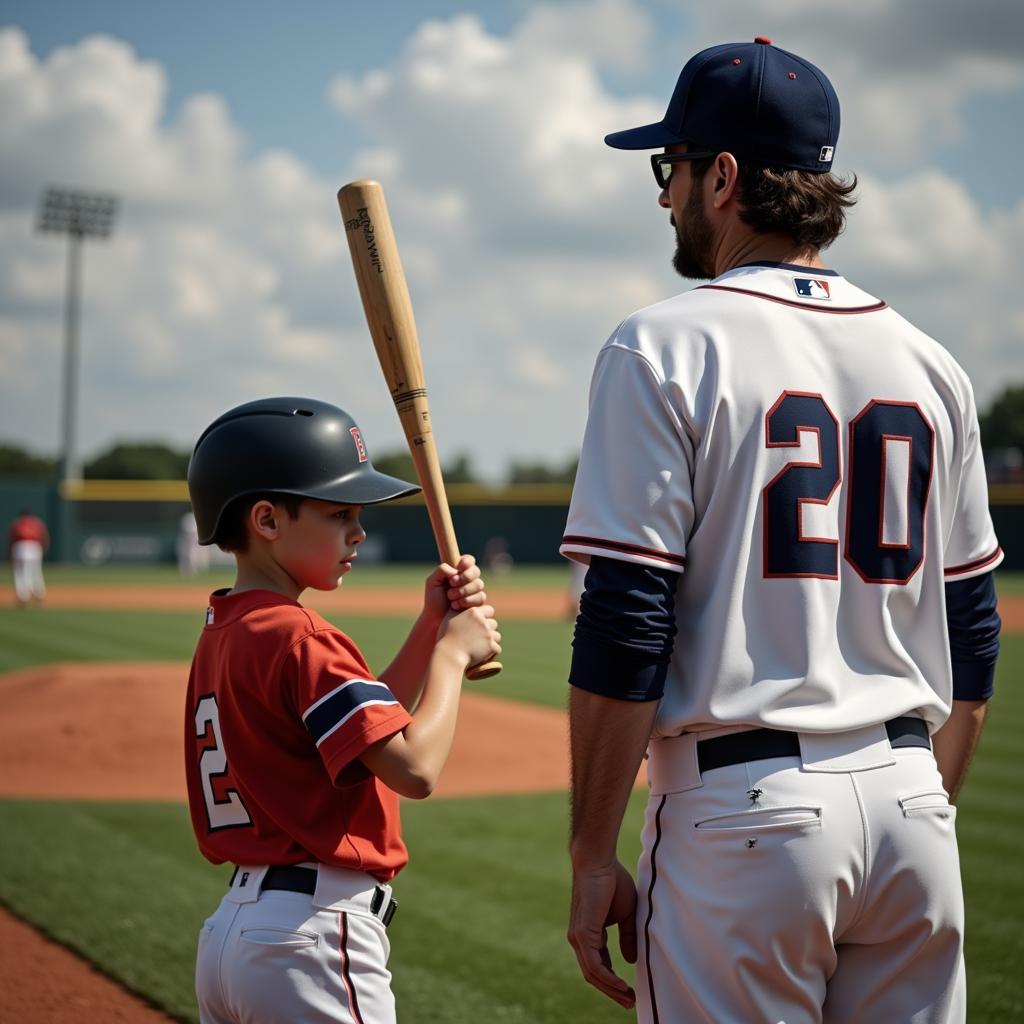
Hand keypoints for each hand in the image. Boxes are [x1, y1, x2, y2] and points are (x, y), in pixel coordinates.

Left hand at [422, 554, 487, 624]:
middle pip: (476, 571)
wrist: (436, 620)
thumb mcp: (432, 582)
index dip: (467, 562)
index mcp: (458, 571)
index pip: (469, 560)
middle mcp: (468, 580)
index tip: (459, 567)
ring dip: (464, 590)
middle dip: (465, 577)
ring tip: (450, 597)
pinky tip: (455, 606)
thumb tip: (456, 570)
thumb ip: (442, 570)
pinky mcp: (478, 603)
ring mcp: (474, 591)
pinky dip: (467, 601)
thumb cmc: (433, 600)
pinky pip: (480, 597)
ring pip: (479, 584)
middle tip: (452, 583)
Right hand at [436, 602, 500, 669]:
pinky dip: (491, 652)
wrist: (449, 655)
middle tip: (479, 637)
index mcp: (474, 612)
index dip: (485, 617)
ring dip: (491, 640)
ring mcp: (488, 634)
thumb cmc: (446, 637)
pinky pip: (497, 648)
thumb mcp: (449, 618)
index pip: (489, 610)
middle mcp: (483, 621)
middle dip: (489, 629)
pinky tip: (483, 655)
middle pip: (494, 623)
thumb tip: (458, 603)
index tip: (479, 624)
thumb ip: (457, 609)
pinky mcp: (491, 646)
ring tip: (480, 646)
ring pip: (497, 636)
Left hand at [567, 860, 637, 1008]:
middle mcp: (580, 938)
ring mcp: (578, 937)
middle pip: (594, 974)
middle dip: (612, 990)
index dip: (613, 980)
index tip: (629, 991)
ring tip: (628, 998)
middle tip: (630, 1002)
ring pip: (593, 973)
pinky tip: (621, 985)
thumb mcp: (626, 914)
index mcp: (589, 933)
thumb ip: (627, 937)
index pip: (599, 964)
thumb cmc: (612, 881)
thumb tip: (630, 960)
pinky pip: (594, 965)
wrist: (599, 862)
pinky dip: (608, 978)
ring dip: (611, 989)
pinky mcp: (582, 934)